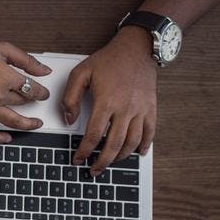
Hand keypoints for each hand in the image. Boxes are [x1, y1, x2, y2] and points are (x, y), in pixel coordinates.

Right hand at [0, 37, 51, 142]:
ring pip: (13, 121)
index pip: (33, 89)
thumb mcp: (3, 49)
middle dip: (32, 101)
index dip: (41, 92)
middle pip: (23, 103)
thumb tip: (44, 71)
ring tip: (35, 124)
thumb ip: (26, 61)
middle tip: (35, 100)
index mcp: (6, 78)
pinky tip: (8, 138)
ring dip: (27, 124)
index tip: (43, 93)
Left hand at [62, 26, 156, 174]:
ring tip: (110, 163)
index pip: (93, 135)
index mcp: (106, 101)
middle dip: (102, 161)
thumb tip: (69, 120)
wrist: (137, 48)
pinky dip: (144, 145)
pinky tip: (138, 153)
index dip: (84, 151)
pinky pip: (150, 132)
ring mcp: (140, 109)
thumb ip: (70, 97)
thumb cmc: (108, 60)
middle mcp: (125, 108)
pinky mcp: (151, 107)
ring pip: (132, 142)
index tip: (78, 159)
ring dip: (121, 157)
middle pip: (114, 144)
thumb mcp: (81, 73)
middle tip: (93, 170)